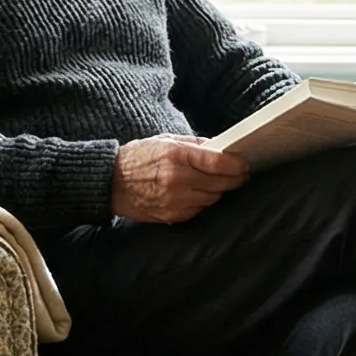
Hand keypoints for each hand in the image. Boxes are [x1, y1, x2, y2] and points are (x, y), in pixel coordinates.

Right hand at [110, 134, 247, 223]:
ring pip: (213, 198)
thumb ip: (194, 144)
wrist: (109, 183)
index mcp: (176, 155)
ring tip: (218, 182)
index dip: (237, 164)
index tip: (245, 164)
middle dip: (234, 178)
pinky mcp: (172, 215)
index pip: (218, 162)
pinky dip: (203, 201)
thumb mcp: (165, 140)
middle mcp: (177, 179)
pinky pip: (199, 210)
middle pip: (221, 183)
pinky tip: (198, 193)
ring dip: (218, 190)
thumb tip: (220, 147)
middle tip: (241, 174)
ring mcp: (175, 200)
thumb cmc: (137, 158)